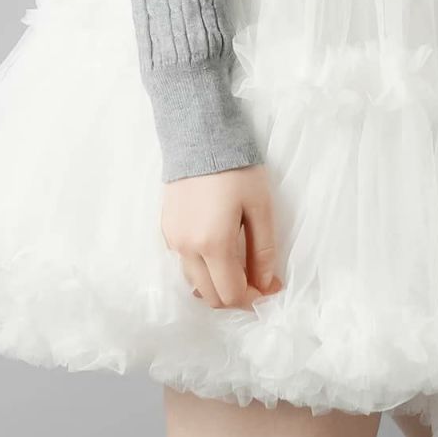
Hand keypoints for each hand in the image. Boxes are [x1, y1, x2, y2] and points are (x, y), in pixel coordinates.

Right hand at [160, 164, 283, 309]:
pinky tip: (220, 254)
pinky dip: (204, 270)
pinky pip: (185, 265)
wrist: (199, 137)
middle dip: (237, 297)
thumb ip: (263, 252)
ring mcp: (173, 241)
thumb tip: (266, 283)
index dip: (254, 300)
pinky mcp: (166, 232)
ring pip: (196, 284)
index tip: (271, 287)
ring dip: (219, 285)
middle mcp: (188, 249)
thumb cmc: (236, 169)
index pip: (231, 295)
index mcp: (213, 245)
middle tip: (258, 281)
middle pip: (212, 297)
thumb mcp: (260, 208)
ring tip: (240, 268)